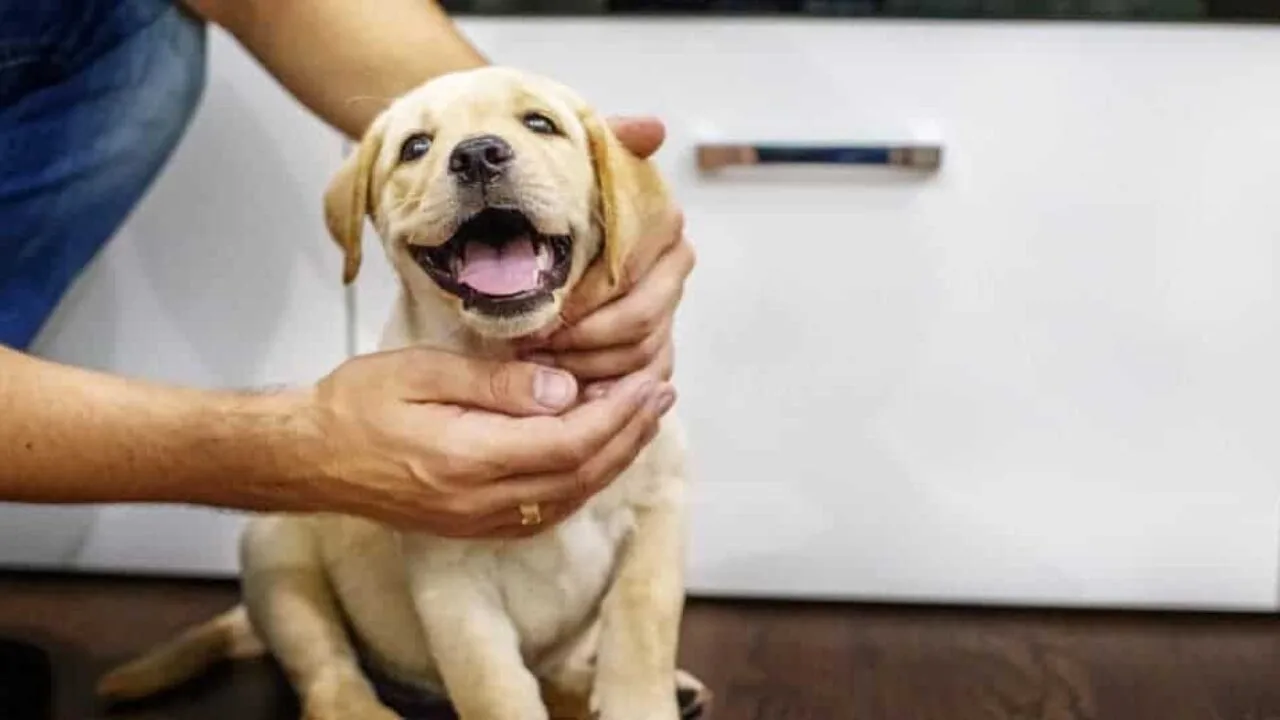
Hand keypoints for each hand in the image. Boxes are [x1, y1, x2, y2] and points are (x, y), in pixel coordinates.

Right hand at [291, 347, 674, 536]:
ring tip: (641, 419)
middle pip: (580, 475)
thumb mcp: (423, 372)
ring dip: (613, 458)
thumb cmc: (357, 404)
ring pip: (569, 497)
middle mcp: (481, 501)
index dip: (617, 415)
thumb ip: (497, 385)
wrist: (310, 457)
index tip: (646, 384)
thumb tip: (564, 390)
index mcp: (468, 459)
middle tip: (660, 396)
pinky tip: (597, 453)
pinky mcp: (474, 526)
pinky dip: (582, 480)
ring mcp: (478, 521)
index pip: (568, 443)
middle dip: (628, 434)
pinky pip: (546, 511)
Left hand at [516, 116, 695, 394]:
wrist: (543, 223)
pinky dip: (602, 388)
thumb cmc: (559, 198)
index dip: (587, 305)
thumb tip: (652, 129)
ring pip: (638, 357)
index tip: (543, 313)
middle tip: (534, 346)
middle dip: (583, 342)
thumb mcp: (579, 162)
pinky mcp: (656, 349)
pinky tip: (563, 389)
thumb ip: (612, 141)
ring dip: (587, 367)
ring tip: (539, 365)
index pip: (632, 279)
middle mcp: (673, 270)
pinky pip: (638, 381)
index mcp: (663, 226)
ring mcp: (667, 312)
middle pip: (640, 325)